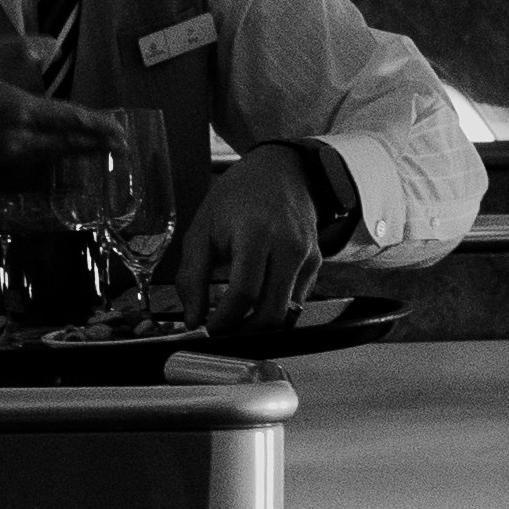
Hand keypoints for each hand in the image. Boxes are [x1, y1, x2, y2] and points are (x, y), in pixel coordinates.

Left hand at [172, 145, 334, 342]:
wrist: (280, 172)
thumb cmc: (236, 198)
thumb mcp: (201, 230)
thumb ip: (191, 277)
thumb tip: (192, 320)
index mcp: (256, 234)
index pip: (245, 292)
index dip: (225, 320)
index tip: (207, 331)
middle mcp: (289, 247)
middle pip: (272, 312)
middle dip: (244, 333)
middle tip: (221, 336)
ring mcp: (308, 257)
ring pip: (288, 313)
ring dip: (261, 328)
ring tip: (234, 325)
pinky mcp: (317, 264)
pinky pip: (297, 302)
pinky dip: (274, 312)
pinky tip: (253, 308)